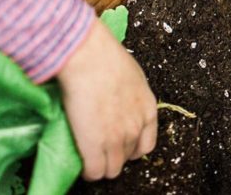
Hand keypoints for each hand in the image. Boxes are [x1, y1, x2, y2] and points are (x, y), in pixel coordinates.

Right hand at [57, 20, 156, 179]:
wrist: (90, 58)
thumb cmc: (106, 59)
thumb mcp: (132, 77)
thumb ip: (130, 95)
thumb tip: (119, 97)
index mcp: (148, 111)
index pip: (146, 145)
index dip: (131, 147)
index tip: (119, 145)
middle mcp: (136, 127)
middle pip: (128, 158)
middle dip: (115, 156)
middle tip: (100, 150)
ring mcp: (117, 138)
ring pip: (112, 169)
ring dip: (101, 166)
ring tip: (89, 158)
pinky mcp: (95, 144)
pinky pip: (95, 171)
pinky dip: (88, 172)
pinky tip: (82, 165)